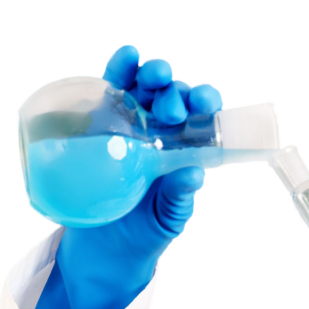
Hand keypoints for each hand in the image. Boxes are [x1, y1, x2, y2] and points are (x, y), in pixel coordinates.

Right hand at [30, 44, 223, 308]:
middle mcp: (164, 132)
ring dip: (151, 71)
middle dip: (177, 90)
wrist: (103, 249)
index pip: (202, 118)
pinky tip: (126, 59)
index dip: (205, 104)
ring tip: (153, 75)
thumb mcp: (166, 220)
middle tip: (171, 106)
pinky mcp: (102, 119)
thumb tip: (193, 174)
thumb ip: (178, 198)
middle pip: (175, 95)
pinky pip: (113, 86)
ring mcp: (133, 122)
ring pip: (146, 84)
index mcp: (186, 151)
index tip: (203, 103)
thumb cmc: (143, 233)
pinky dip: (120, 67)